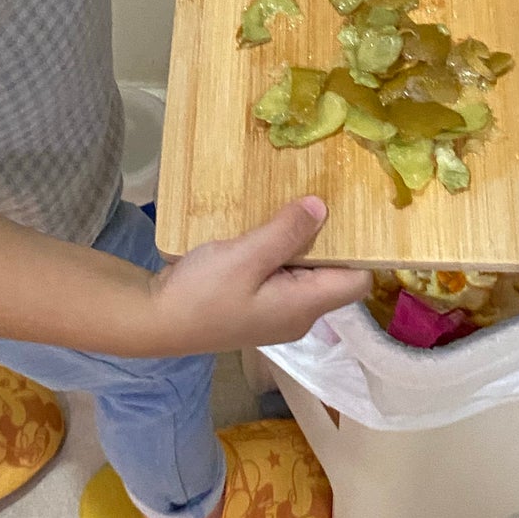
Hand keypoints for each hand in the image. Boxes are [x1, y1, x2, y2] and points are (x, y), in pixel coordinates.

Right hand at [146, 198, 371, 354]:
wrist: (156, 320)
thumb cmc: (202, 294)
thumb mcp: (245, 257)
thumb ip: (286, 233)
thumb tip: (322, 207)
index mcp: (304, 308)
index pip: (356, 283)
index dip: (361, 250)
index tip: (353, 213)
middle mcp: (299, 315)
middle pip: (333, 275)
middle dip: (329, 240)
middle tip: (320, 196)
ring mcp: (277, 313)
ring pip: (306, 273)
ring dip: (301, 243)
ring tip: (291, 207)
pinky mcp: (258, 305)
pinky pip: (283, 275)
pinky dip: (280, 253)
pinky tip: (265, 229)